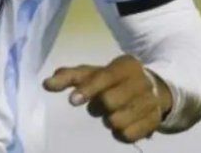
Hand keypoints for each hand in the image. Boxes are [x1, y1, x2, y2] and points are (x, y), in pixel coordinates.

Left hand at [43, 54, 170, 143]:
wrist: (153, 88)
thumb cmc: (114, 80)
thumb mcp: (94, 73)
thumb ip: (70, 77)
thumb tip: (46, 84)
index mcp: (126, 65)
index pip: (104, 77)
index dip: (88, 89)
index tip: (72, 101)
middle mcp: (142, 82)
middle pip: (109, 102)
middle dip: (98, 107)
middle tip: (100, 104)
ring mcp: (150, 102)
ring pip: (117, 121)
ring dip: (108, 120)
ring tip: (114, 111)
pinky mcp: (154, 122)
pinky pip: (127, 136)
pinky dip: (119, 133)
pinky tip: (124, 121)